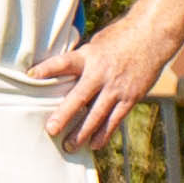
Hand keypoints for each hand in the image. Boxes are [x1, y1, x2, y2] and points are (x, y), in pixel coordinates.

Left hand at [30, 12, 180, 147]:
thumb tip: (59, 73)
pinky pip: (115, 119)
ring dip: (82, 132)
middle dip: (64, 114)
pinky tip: (94, 144)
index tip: (30, 75)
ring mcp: (116, 87)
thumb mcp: (96, 44)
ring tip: (69, 146)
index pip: (64, 62)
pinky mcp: (130, 97)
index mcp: (89, 56)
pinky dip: (104, 133)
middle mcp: (101, 73)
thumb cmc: (119, 39)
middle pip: (79, 96)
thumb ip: (81, 60)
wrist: (153, 36)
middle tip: (51, 130)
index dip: (47, 69)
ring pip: (97, 114)